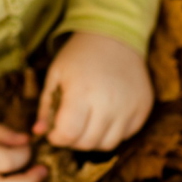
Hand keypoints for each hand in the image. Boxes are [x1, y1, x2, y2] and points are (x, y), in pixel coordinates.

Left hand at [32, 31, 153, 150]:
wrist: (113, 36)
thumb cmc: (78, 56)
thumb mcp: (55, 75)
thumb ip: (45, 106)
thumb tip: (38, 132)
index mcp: (82, 92)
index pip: (69, 134)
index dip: (57, 138)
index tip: (54, 132)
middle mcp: (109, 103)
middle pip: (88, 143)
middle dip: (73, 140)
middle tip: (68, 126)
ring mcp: (129, 107)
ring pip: (108, 144)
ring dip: (93, 140)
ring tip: (85, 122)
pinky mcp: (143, 108)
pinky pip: (126, 135)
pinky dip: (112, 132)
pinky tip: (104, 115)